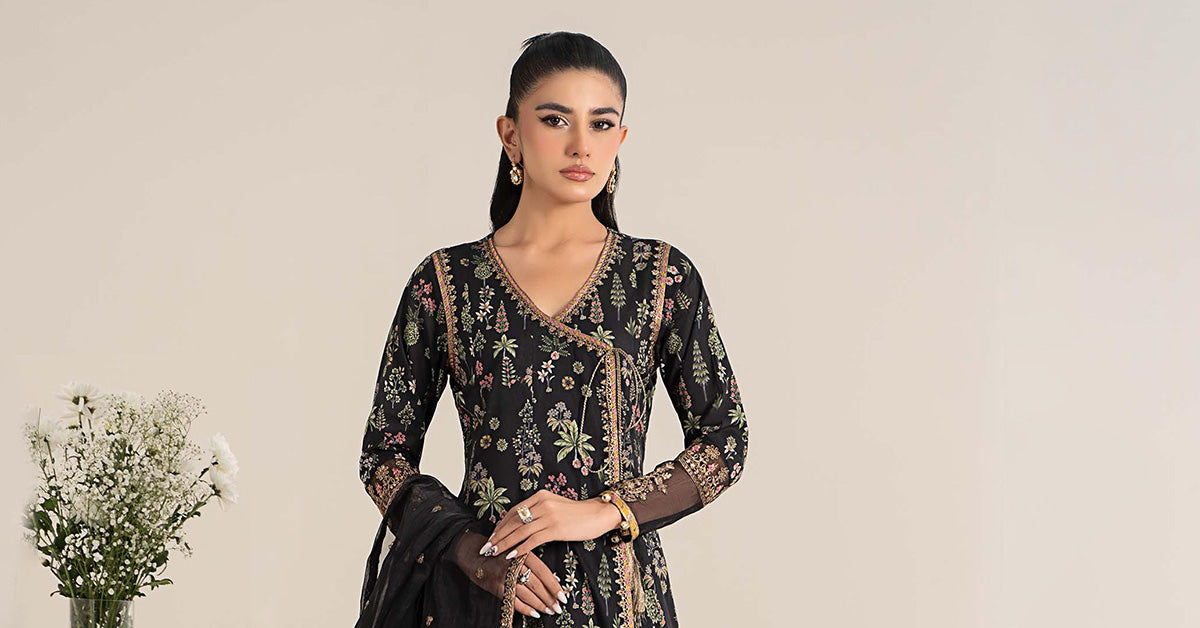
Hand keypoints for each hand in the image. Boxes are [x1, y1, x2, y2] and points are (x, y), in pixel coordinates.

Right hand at [450, 528, 567, 618]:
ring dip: (540, 605)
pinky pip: (513, 601)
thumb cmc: (501, 552)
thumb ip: (532, 562)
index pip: (543, 571)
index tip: (563, 596)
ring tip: (550, 611)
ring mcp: (504, 576)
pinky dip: (525, 609)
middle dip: (549, 598)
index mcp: (523, 553)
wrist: (474, 553)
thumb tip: (552, 580)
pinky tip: (535, 613)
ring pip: (526, 594)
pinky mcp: (496, 586)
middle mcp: (514, 564)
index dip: (554, 585)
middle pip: (536, 584)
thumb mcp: (518, 550)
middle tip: (559, 607)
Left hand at [480, 489, 623, 560]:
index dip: (501, 524)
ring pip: (520, 531)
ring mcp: (549, 516)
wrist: (598, 514)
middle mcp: (542, 503)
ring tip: (494, 553)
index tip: (493, 535)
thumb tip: (522, 524)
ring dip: (505, 544)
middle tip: (487, 547)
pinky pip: (533, 540)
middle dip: (498, 535)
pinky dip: (520, 549)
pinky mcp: (556, 528)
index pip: (514, 511)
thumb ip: (539, 511)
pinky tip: (512, 556)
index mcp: (540, 496)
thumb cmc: (577, 513)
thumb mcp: (555, 506)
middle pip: (513, 521)